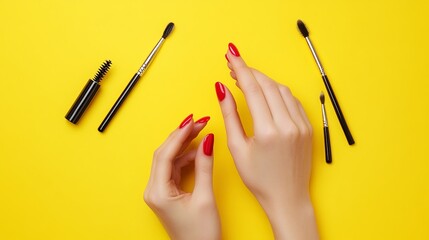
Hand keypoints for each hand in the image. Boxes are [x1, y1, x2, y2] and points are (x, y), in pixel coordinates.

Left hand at [144, 114, 220, 239]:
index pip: (165, 154)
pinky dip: (185, 158)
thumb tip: (207, 142)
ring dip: (184, 145)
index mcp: (158, 192)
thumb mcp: (205, 197)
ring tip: (201, 132)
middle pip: (164, 153)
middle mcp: (154, 190)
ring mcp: (159, 192)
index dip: (180, 135)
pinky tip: (198, 150)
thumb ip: (204, 166)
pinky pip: (173, 168)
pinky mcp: (167, 193)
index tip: (193, 121)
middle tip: (199, 122)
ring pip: (169, 159)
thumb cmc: (200, 235)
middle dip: (182, 136)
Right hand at [217, 43, 318, 238]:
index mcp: (268, 131)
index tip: (230, 55)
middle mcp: (288, 125)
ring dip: (264, 80)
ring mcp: (301, 125)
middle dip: (250, 71)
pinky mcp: (308, 128)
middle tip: (234, 64)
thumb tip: (222, 89)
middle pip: (268, 85)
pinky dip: (278, 92)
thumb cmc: (259, 179)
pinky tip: (267, 92)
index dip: (240, 69)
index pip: (253, 90)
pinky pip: (293, 101)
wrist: (287, 198)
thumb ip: (230, 115)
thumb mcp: (237, 148)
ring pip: (282, 90)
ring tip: (247, 78)